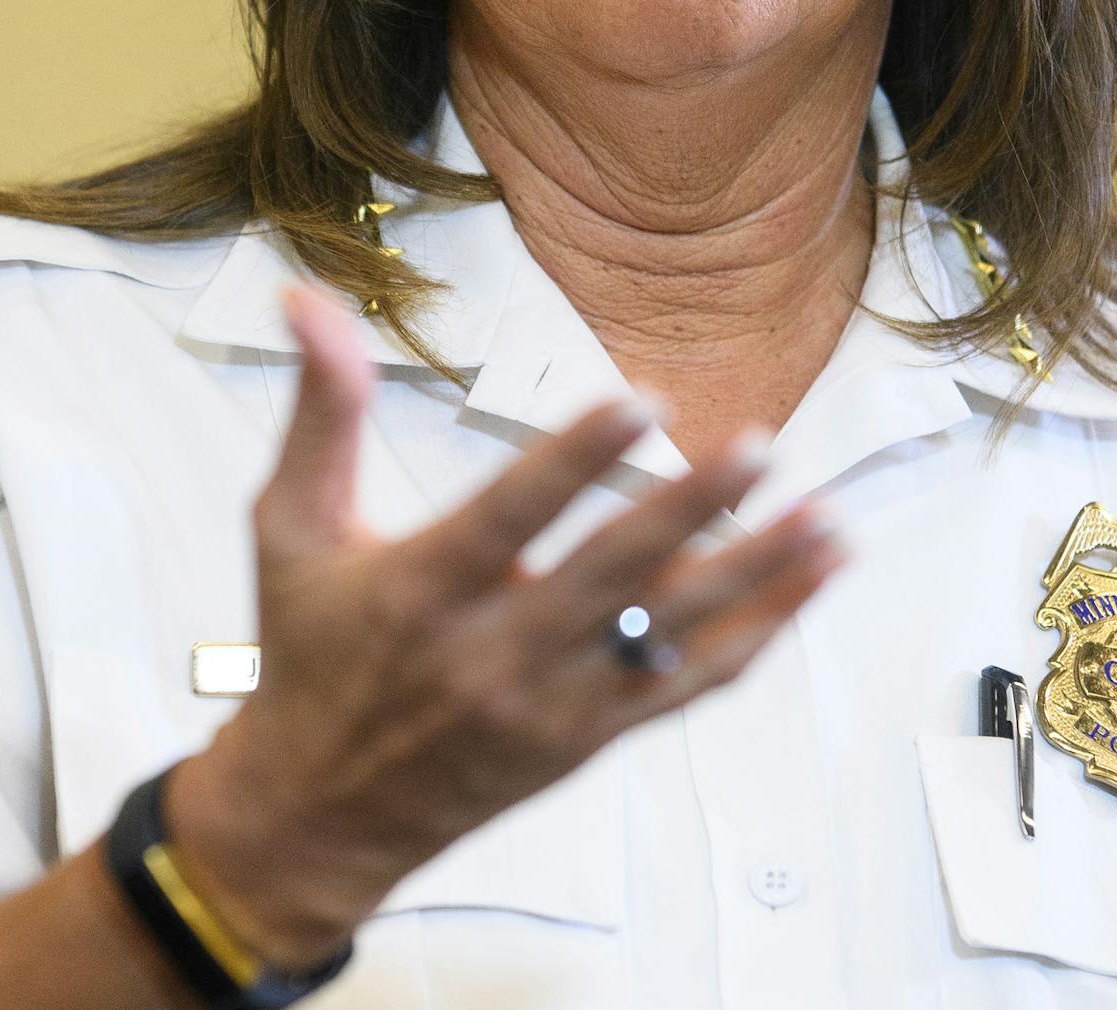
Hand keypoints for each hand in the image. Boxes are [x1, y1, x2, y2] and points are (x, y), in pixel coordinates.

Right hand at [166, 282, 847, 969]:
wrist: (319, 814)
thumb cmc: (309, 651)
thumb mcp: (289, 525)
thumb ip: (320, 411)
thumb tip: (308, 301)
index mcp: (420, 593)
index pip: (509, 517)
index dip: (577, 459)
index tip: (640, 400)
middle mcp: (493, 656)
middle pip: (609, 577)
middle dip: (691, 510)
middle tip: (760, 445)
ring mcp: (551, 706)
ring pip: (670, 638)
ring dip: (756, 576)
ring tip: (826, 519)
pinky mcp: (590, 738)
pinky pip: (687, 690)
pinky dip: (757, 635)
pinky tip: (810, 583)